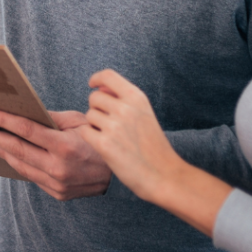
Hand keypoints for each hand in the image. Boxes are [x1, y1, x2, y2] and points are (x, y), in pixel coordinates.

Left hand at [0, 109, 111, 199]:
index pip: (26, 130)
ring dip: (2, 152)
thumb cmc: (97, 140)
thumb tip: (26, 111)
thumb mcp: (79, 122)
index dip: (4, 121)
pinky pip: (32, 176)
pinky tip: (8, 155)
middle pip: (18, 149)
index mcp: (64, 146)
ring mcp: (57, 184)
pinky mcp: (57, 193)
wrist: (117, 175)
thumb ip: (52, 118)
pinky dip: (18, 164)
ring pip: (21, 166)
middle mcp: (59, 167)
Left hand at [77, 69, 182, 204]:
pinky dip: (91, 138)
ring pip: (89, 116)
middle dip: (97, 108)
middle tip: (109, 124)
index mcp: (137, 98)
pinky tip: (105, 146)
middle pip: (94, 97)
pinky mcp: (104, 144)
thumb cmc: (154, 146)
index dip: (97, 78)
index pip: (108, 75)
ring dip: (95, 125)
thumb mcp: (144, 114)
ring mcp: (114, 126)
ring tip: (112, 137)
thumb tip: (99, 88)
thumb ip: (123, 99)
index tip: (93, 85)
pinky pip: (85, 131)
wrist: (165, 176)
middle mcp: (125, 108)